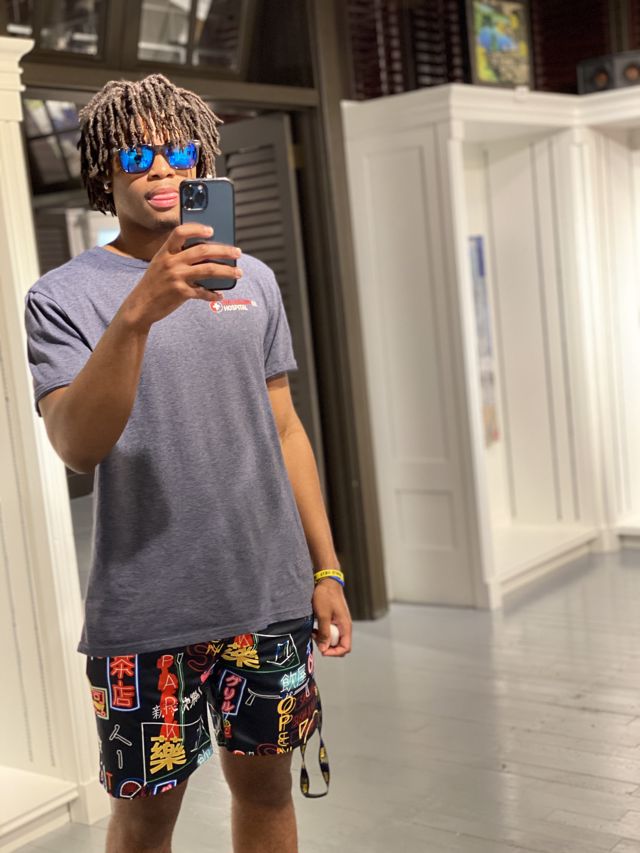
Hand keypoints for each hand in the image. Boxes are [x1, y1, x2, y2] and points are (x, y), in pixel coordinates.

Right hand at [119, 223, 242, 331]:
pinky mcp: (180, 293)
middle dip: (224, 250)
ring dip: (227, 271)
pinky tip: (220, 295)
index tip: (212, 230)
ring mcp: (176, 277)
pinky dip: (213, 295)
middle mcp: (171, 262)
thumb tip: (207, 256)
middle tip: (237, 252)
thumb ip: (177, 258)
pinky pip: (203, 292)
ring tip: (238, 272)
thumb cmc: (153, 284)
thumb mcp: (159, 265)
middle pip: (202, 251)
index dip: (197, 229)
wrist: (140, 306)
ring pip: (208, 270)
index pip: (180, 232)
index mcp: (165, 252)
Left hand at [312, 578, 351, 656]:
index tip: (322, 650)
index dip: (334, 653)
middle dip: (327, 646)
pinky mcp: (334, 619)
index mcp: (345, 626)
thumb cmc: (326, 596)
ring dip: (323, 639)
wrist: (327, 580)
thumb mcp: (323, 615)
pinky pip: (330, 631)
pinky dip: (322, 632)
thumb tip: (324, 649)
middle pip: (339, 645)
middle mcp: (344, 626)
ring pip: (333, 638)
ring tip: (313, 633)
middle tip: (316, 640)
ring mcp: (339, 622)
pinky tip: (313, 628)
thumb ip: (324, 633)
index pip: (345, 648)